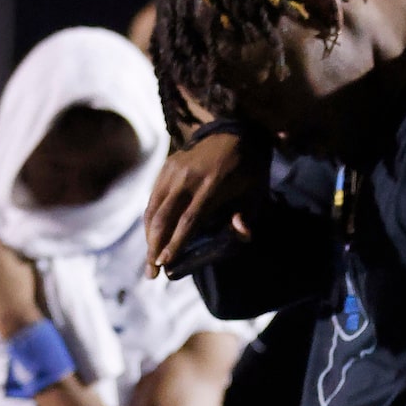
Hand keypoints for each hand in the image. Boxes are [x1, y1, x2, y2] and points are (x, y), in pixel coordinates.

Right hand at [144, 131, 264, 278]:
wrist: (235, 131)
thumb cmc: (248, 170)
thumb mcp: (256, 192)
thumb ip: (247, 214)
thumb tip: (242, 234)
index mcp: (212, 184)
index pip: (189, 220)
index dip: (175, 243)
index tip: (165, 263)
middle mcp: (188, 177)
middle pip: (164, 217)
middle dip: (154, 248)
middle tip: (152, 274)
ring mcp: (174, 169)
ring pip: (153, 208)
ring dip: (148, 238)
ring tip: (150, 262)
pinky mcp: (167, 166)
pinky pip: (153, 198)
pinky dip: (150, 221)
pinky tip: (152, 238)